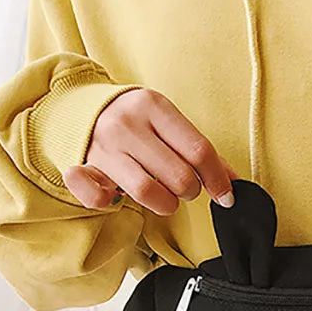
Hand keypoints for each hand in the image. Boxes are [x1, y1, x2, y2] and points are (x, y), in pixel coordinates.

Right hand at [63, 88, 236, 213]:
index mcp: (154, 106)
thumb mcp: (166, 121)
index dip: (218, 179)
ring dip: (165, 204)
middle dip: (191, 191)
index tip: (226, 197)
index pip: (199, 150)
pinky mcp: (82, 167)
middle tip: (186, 189)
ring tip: (165, 198)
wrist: (76, 107)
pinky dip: (107, 201)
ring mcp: (103, 146)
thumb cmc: (134, 120)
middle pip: (179, 176)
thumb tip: (234, 182)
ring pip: (146, 191)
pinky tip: (116, 197)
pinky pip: (95, 196)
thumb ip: (198, 149)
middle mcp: (127, 124)